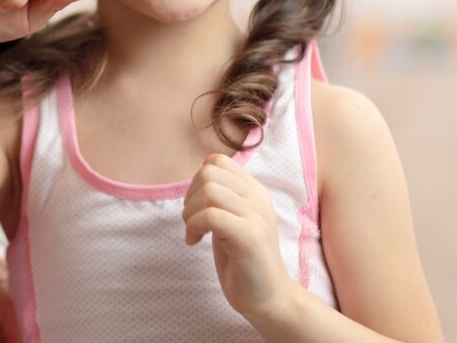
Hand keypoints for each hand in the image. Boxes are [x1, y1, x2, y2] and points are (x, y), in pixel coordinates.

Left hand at [181, 153, 300, 322]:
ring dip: (190, 213)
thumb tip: (198, 177)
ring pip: (209, 191)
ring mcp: (257, 216)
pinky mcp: (250, 236)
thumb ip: (221, 197)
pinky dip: (193, 227)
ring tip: (194, 232)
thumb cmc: (242, 259)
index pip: (217, 160)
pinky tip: (194, 241)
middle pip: (209, 172)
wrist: (267, 296)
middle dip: (189, 196)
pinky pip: (210, 216)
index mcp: (254, 191)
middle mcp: (258, 198)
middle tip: (192, 222)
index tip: (197, 207)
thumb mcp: (230, 219)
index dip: (197, 181)